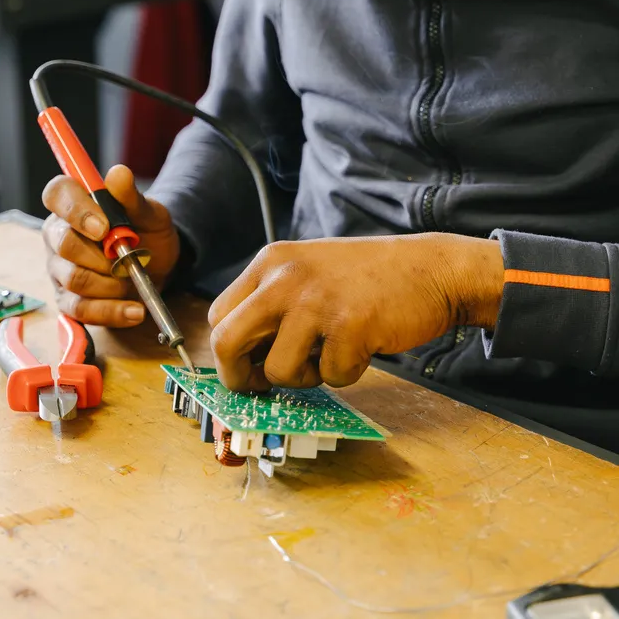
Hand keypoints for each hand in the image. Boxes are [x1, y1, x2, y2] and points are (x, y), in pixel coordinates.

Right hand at [42, 164, 180, 327]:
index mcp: (73, 205)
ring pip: (74, 279)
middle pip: (64, 244)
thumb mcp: (150, 212)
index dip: (76, 210)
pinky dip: (112, 312)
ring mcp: (60, 269)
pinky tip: (135, 310)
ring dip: (111, 284)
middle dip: (102, 256)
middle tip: (129, 258)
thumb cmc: (148, 232)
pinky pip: (81, 310)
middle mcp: (58, 235)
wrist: (159, 265)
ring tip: (134, 280)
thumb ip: (132, 196)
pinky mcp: (68, 300)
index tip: (104, 227)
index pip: (57, 194)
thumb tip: (118, 174)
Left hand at [208, 233, 503, 391]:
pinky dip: (348, 373)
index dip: (228, 354)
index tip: (248, 371)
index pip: (219, 315)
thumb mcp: (308, 273)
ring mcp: (316, 300)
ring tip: (331, 353)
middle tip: (264, 388)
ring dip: (305, 377)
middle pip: (226, 342)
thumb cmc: (368, 279)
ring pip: (278, 371)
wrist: (430, 269)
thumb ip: (273, 305)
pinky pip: (332, 376)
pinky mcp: (350, 325)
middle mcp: (284, 277)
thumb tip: (240, 363)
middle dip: (240, 378)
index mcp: (270, 261)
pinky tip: (364, 344)